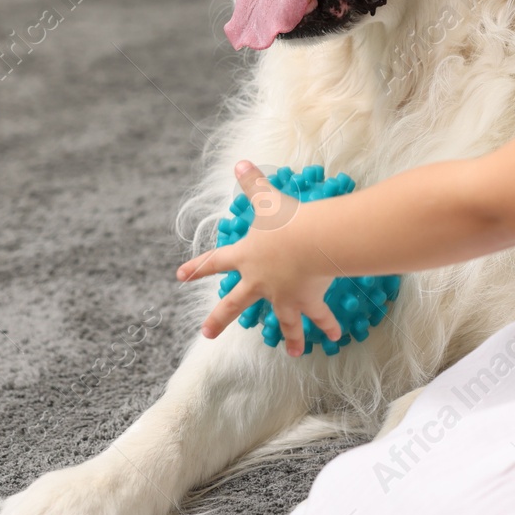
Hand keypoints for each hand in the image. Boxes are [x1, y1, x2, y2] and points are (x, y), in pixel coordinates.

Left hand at [176, 161, 340, 357]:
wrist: (311, 241)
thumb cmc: (286, 220)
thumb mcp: (266, 199)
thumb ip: (253, 183)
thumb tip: (239, 162)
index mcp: (246, 258)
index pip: (215, 262)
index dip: (196, 267)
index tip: (178, 276)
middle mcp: (260, 282)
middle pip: (234, 304)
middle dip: (219, 319)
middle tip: (207, 333)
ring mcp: (282, 296)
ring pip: (283, 322)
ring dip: (290, 337)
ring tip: (294, 353)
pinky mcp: (306, 301)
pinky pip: (318, 316)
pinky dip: (328, 326)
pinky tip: (335, 337)